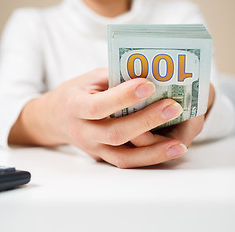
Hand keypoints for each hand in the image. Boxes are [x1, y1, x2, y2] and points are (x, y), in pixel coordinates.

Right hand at [10, 68, 187, 167]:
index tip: (148, 84)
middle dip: (146, 121)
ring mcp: (93, 149)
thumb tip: (148, 73)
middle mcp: (83, 132)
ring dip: (153, 152)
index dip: (122, 97)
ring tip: (179, 144)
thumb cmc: (75, 93)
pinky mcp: (103, 157)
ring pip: (123, 157)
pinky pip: (126, 162)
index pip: (98, 106)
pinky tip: (169, 151)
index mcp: (75, 107)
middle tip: (173, 107)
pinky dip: (149, 158)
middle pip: (115, 134)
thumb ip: (114, 77)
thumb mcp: (89, 79)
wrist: (55, 119)